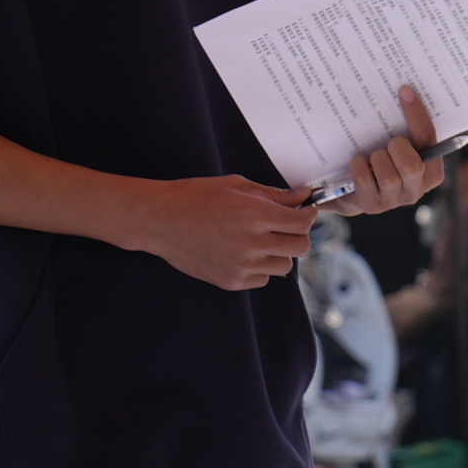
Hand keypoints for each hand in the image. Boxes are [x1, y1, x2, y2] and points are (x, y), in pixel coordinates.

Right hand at [123, 174, 316, 291]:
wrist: (159, 220)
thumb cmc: (195, 197)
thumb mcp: (236, 186)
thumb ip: (274, 194)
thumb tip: (303, 196)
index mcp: (256, 215)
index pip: (303, 223)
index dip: (308, 215)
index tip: (304, 211)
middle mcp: (253, 243)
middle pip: (301, 247)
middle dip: (298, 234)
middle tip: (286, 225)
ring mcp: (242, 266)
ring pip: (284, 266)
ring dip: (279, 253)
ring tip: (259, 239)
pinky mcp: (231, 281)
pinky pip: (262, 279)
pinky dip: (260, 268)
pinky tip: (243, 252)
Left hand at [335, 83, 443, 217]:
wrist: (353, 189)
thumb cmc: (382, 161)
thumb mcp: (400, 148)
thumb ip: (410, 132)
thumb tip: (405, 92)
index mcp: (432, 173)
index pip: (429, 141)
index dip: (417, 115)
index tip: (405, 92)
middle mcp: (417, 190)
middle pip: (412, 165)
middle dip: (397, 148)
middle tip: (389, 144)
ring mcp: (394, 201)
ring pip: (388, 175)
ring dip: (376, 159)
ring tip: (372, 158)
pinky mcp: (372, 205)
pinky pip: (365, 179)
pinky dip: (359, 166)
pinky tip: (359, 166)